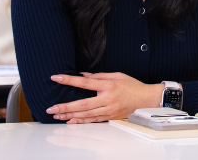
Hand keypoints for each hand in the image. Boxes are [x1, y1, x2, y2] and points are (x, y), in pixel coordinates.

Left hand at [45, 72, 162, 123]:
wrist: (146, 100)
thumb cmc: (133, 86)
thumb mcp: (117, 75)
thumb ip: (99, 76)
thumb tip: (82, 76)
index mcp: (108, 86)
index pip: (85, 83)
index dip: (69, 80)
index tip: (56, 78)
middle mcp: (107, 99)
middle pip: (82, 104)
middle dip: (65, 106)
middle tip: (51, 108)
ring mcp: (108, 110)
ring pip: (85, 115)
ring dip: (69, 115)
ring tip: (57, 115)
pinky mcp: (110, 117)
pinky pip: (92, 120)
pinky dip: (80, 121)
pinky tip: (70, 121)